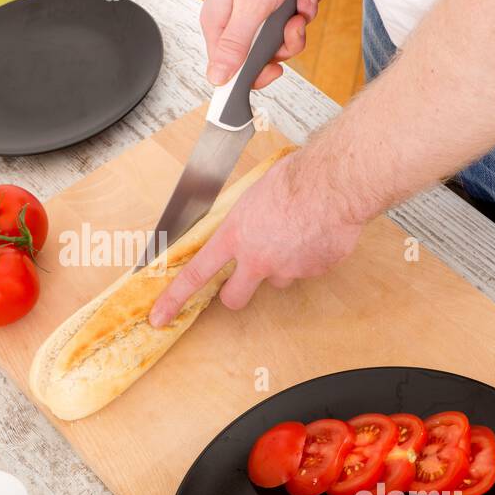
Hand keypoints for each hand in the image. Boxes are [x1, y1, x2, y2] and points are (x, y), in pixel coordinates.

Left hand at [148, 150, 363, 326]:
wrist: (334, 183)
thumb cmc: (295, 178)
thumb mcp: (252, 196)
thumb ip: (242, 221)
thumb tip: (240, 226)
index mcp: (235, 236)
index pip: (195, 274)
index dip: (174, 298)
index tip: (160, 315)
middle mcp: (257, 259)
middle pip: (234, 298)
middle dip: (234, 294)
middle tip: (242, 280)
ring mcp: (287, 269)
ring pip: (278, 279)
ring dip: (281, 265)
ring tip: (296, 233)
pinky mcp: (314, 272)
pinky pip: (307, 269)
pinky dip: (310, 255)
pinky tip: (316, 231)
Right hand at [202, 0, 330, 87]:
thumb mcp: (250, 8)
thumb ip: (235, 46)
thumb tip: (216, 78)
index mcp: (220, 25)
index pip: (232, 68)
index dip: (257, 73)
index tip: (278, 67)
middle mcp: (233, 18)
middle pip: (264, 51)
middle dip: (289, 37)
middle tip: (296, 19)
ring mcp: (251, 5)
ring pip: (282, 29)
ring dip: (301, 13)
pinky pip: (290, 9)